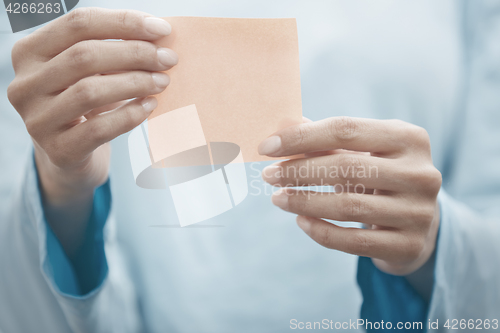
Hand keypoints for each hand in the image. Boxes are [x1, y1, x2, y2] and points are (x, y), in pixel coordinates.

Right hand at [7, 8, 177, 254]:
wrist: (70, 155)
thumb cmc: (85, 105)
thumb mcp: (89, 72)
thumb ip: (111, 49)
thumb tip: (158, 36)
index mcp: (29, 52)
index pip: (78, 24)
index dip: (123, 23)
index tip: (162, 29)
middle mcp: (24, 84)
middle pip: (84, 56)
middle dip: (135, 53)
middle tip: (168, 59)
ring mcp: (37, 120)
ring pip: (90, 91)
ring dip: (135, 83)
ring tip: (162, 81)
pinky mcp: (58, 150)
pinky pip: (98, 129)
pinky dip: (129, 115)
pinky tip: (150, 106)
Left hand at [258, 117, 441, 274]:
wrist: (419, 223)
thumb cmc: (381, 178)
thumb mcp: (363, 153)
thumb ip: (325, 141)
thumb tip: (280, 129)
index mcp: (409, 138)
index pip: (346, 130)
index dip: (301, 137)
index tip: (266, 147)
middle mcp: (421, 173)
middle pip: (346, 167)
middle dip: (298, 171)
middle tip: (268, 175)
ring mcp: (419, 212)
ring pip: (348, 206)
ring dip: (303, 202)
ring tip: (278, 198)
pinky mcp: (409, 245)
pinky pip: (353, 241)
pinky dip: (320, 231)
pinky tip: (301, 221)